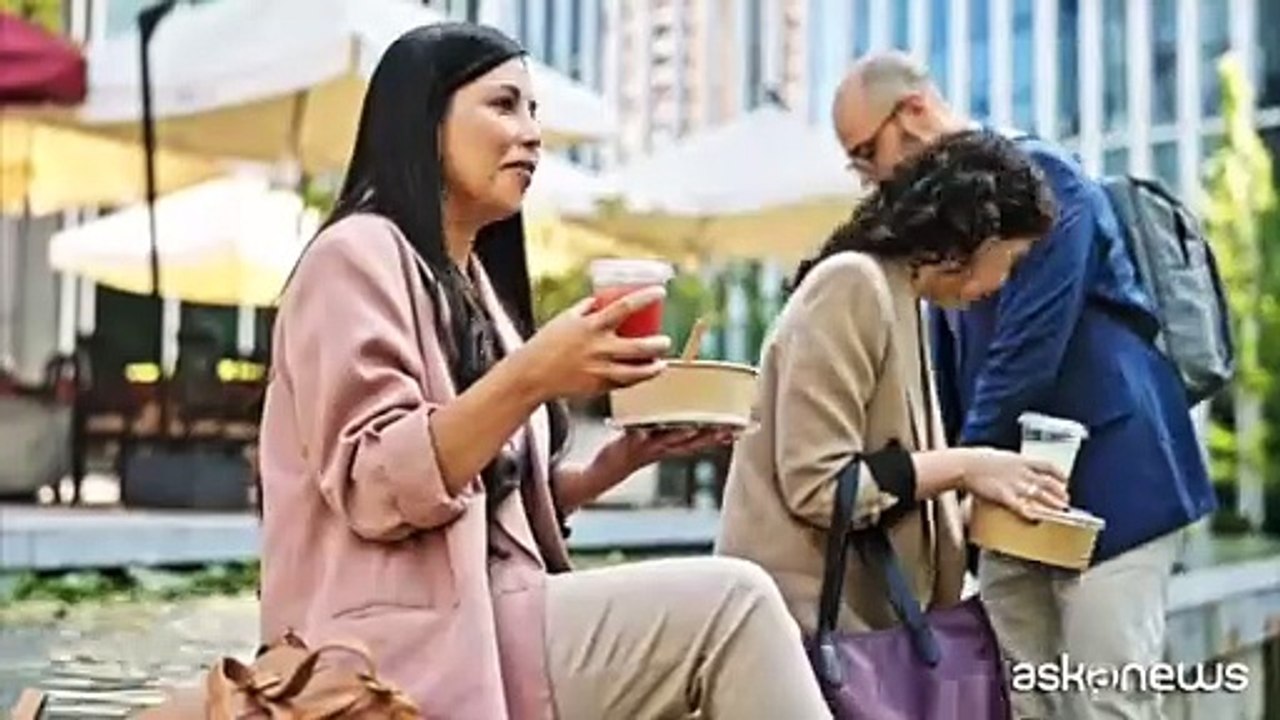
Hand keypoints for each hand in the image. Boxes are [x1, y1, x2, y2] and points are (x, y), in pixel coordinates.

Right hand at [516, 287, 670, 401]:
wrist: (532, 374)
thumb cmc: (547, 343)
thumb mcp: (566, 318)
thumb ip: (586, 308)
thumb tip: (601, 299)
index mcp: (591, 325)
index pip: (625, 306)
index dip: (646, 298)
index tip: (660, 292)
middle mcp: (598, 348)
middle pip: (639, 346)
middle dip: (658, 344)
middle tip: (665, 341)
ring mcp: (599, 370)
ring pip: (636, 372)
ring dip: (653, 368)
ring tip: (661, 364)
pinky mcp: (598, 387)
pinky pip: (623, 384)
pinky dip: (636, 379)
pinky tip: (643, 375)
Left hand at [591, 426, 739, 488]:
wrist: (610, 469)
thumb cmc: (637, 447)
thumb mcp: (660, 436)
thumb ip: (676, 424)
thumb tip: (689, 403)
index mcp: (675, 445)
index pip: (703, 440)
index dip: (722, 435)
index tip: (741, 428)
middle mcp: (666, 449)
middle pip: (692, 443)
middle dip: (710, 436)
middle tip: (728, 429)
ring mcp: (648, 448)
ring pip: (668, 442)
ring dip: (681, 436)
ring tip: (693, 428)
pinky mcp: (629, 446)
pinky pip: (636, 440)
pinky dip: (640, 435)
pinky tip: (642, 431)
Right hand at [959, 448, 1069, 520]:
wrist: (965, 465)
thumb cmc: (978, 459)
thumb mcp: (1000, 456)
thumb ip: (1012, 464)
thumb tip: (1016, 467)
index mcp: (1021, 460)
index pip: (1048, 466)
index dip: (1059, 474)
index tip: (1065, 480)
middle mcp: (1022, 472)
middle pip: (1047, 483)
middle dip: (1059, 493)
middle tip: (1065, 501)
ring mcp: (1014, 484)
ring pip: (1040, 496)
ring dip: (1052, 504)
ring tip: (1060, 512)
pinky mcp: (1004, 496)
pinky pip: (1021, 507)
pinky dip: (1031, 514)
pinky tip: (1037, 519)